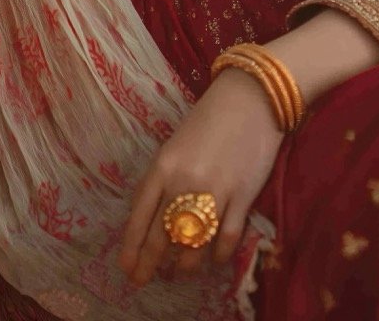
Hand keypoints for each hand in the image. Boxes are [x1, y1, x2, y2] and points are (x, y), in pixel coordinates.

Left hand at [118, 66, 284, 287]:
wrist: (252, 96)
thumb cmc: (211, 117)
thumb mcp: (176, 145)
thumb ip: (164, 178)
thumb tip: (155, 217)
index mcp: (163, 166)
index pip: (139, 216)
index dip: (131, 246)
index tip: (126, 267)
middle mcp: (184, 182)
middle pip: (162, 236)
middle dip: (150, 264)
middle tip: (144, 280)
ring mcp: (214, 191)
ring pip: (193, 245)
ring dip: (185, 265)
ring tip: (181, 272)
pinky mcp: (243, 196)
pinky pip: (225, 238)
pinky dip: (218, 255)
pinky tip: (214, 259)